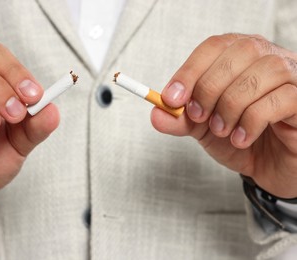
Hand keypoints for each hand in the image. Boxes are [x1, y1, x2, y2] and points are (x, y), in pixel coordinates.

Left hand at [151, 33, 296, 197]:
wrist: (268, 167)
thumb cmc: (239, 138)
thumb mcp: (202, 128)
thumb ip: (180, 118)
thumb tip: (157, 113)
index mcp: (240, 58)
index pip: (214, 46)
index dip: (190, 70)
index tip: (170, 98)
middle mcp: (268, 60)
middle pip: (240, 52)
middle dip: (210, 87)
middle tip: (198, 116)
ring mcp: (291, 79)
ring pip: (264, 72)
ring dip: (232, 104)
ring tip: (222, 130)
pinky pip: (283, 99)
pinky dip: (253, 120)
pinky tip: (241, 138)